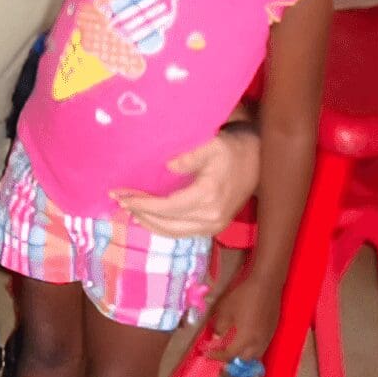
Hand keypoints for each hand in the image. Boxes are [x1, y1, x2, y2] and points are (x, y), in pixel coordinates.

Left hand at [116, 125, 260, 239]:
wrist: (258, 159)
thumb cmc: (231, 149)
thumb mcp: (210, 144)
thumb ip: (188, 156)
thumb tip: (167, 167)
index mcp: (207, 196)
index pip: (166, 207)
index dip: (142, 204)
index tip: (120, 195)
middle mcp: (211, 217)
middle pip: (166, 224)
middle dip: (140, 214)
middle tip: (119, 201)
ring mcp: (214, 225)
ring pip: (173, 232)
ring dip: (149, 223)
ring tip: (130, 210)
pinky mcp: (214, 227)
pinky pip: (183, 232)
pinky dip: (163, 227)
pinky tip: (149, 218)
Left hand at [201, 268, 282, 362]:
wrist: (266, 284)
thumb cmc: (243, 295)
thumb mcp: (225, 310)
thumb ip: (220, 327)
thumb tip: (217, 337)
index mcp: (246, 339)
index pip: (230, 355)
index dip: (217, 356)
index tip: (207, 354)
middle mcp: (259, 342)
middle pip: (245, 360)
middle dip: (233, 360)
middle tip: (222, 353)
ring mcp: (268, 337)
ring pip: (256, 354)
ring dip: (244, 355)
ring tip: (233, 348)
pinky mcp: (273, 330)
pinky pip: (262, 345)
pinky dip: (253, 347)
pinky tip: (246, 339)